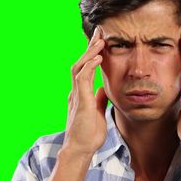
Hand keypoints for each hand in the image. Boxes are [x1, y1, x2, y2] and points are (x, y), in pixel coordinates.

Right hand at [64, 26, 108, 155]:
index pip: (86, 67)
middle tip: (100, 31)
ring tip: (100, 40)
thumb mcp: (97, 111)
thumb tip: (104, 88)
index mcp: (80, 92)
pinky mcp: (80, 101)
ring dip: (90, 53)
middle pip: (81, 62)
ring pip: (79, 67)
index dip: (92, 53)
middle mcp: (76, 91)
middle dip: (90, 46)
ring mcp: (76, 95)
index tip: (101, 40)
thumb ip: (99, 98)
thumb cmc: (88, 133)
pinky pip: (83, 79)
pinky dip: (89, 67)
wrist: (80, 149)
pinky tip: (98, 58)